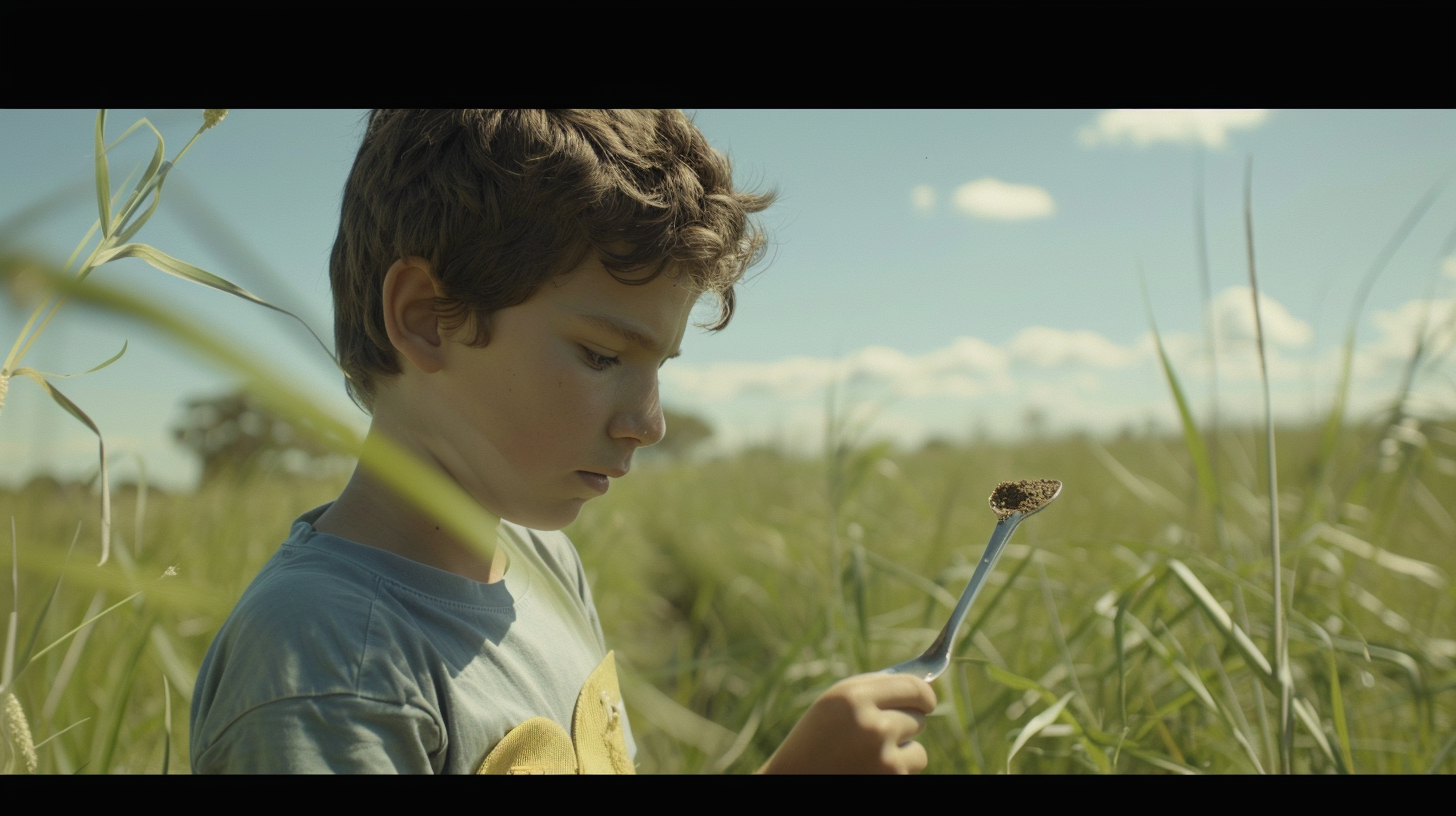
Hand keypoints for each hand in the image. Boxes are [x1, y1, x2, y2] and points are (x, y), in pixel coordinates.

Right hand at [759, 673, 936, 773]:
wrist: (792, 781)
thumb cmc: (816, 739)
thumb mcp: (835, 704)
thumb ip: (873, 690)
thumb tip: (922, 687)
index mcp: (853, 697)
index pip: (915, 688)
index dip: (925, 696)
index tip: (926, 701)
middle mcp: (870, 725)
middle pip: (919, 718)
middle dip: (906, 725)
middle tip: (879, 734)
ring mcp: (882, 757)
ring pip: (918, 750)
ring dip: (902, 753)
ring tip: (868, 757)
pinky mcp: (890, 780)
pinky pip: (910, 770)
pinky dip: (895, 772)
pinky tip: (867, 771)